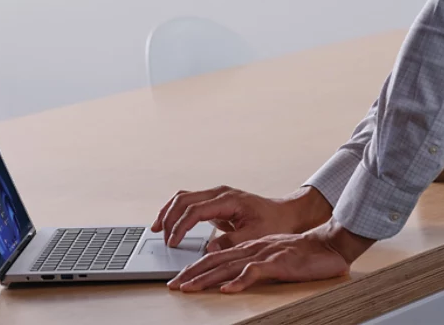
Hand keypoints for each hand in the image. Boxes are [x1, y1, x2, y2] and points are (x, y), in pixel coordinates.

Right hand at [151, 185, 331, 251]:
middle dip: (169, 218)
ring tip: (157, 229)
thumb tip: (210, 250)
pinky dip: (176, 211)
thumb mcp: (255, 235)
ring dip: (168, 212)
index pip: (195, 210)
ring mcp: (216, 195)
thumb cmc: (274, 223)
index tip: (173, 243)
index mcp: (228, 199)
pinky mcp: (215, 202)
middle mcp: (219, 193)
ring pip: (183, 197)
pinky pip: (189, 202)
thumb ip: (231, 242)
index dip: (181, 227)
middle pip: (183, 199)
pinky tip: (169, 224)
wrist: (286, 213)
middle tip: (163, 239)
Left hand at [168, 220, 374, 292]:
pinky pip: (255, 272)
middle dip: (192, 274)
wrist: (328, 244)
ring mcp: (264, 254)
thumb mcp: (272, 257)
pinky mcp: (278, 262)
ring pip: (230, 266)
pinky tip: (228, 290)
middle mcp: (252, 249)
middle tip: (174, 286)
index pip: (216, 256)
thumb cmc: (303, 254)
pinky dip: (240, 282)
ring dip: (208, 278)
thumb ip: (253, 265)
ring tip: (190, 288)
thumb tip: (233, 279)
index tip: (180, 280)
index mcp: (250, 247)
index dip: (196, 268)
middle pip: (216, 260)